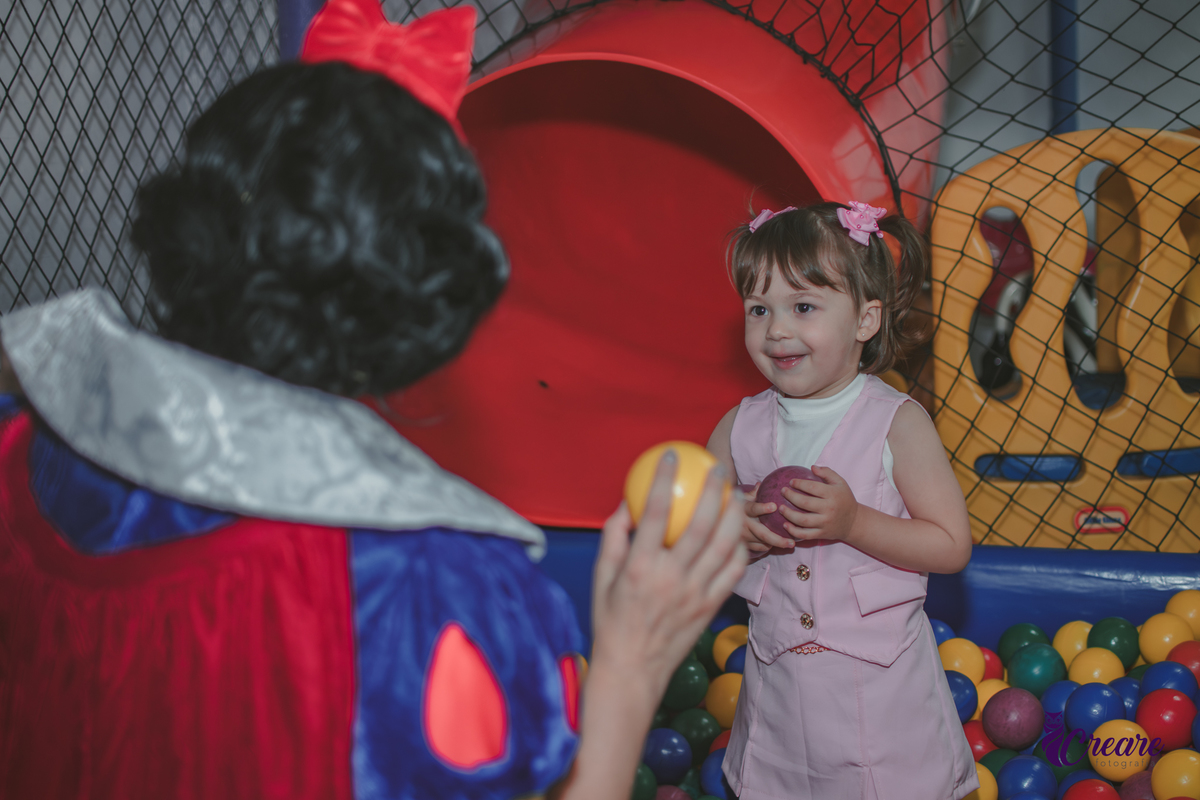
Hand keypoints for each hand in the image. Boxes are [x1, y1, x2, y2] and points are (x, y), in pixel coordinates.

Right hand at [590, 452, 746, 699]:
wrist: (631, 670)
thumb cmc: (611, 620)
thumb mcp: (602, 576)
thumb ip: (614, 536)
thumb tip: (628, 502)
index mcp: (640, 567)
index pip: (656, 511)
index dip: (665, 478)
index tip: (672, 456)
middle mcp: (671, 578)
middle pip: (701, 524)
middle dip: (713, 490)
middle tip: (718, 469)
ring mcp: (695, 594)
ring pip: (724, 546)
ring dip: (734, 516)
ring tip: (736, 496)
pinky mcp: (709, 608)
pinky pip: (731, 573)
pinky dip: (738, 550)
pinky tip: (738, 535)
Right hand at [740, 483, 794, 552]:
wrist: (719, 519)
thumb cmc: (735, 506)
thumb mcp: (742, 497)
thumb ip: (753, 493)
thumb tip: (761, 484)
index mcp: (743, 509)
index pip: (753, 509)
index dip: (762, 508)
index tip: (774, 506)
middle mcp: (742, 524)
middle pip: (762, 534)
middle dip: (778, 539)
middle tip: (792, 542)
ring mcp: (742, 536)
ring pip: (762, 543)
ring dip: (776, 544)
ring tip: (788, 544)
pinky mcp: (743, 545)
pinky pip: (759, 548)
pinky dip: (767, 546)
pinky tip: (774, 544)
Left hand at [776, 465, 859, 542]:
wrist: (854, 522)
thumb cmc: (844, 499)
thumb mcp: (840, 483)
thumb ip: (827, 473)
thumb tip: (812, 467)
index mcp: (833, 495)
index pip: (812, 487)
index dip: (799, 483)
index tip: (791, 482)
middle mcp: (829, 509)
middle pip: (805, 503)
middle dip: (790, 496)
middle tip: (782, 491)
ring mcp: (825, 523)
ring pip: (803, 520)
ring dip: (789, 514)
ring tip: (780, 508)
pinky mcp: (822, 534)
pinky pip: (805, 534)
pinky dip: (793, 531)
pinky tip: (785, 525)